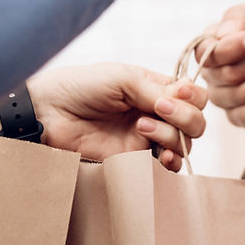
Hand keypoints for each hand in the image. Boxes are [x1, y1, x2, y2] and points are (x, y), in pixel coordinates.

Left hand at [28, 62, 206, 170]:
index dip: (192, 97)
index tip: (174, 94)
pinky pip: (166, 166)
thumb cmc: (81, 87)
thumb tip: (185, 100)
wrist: (48, 115)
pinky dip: (171, 161)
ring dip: (173, 136)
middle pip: (196, 121)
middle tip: (159, 111)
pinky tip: (159, 156)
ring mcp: (147, 138)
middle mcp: (156, 113)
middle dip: (185, 117)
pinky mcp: (134, 160)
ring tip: (142, 129)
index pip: (194, 95)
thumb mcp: (124, 78)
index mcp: (156, 88)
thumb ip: (157, 90)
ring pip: (184, 143)